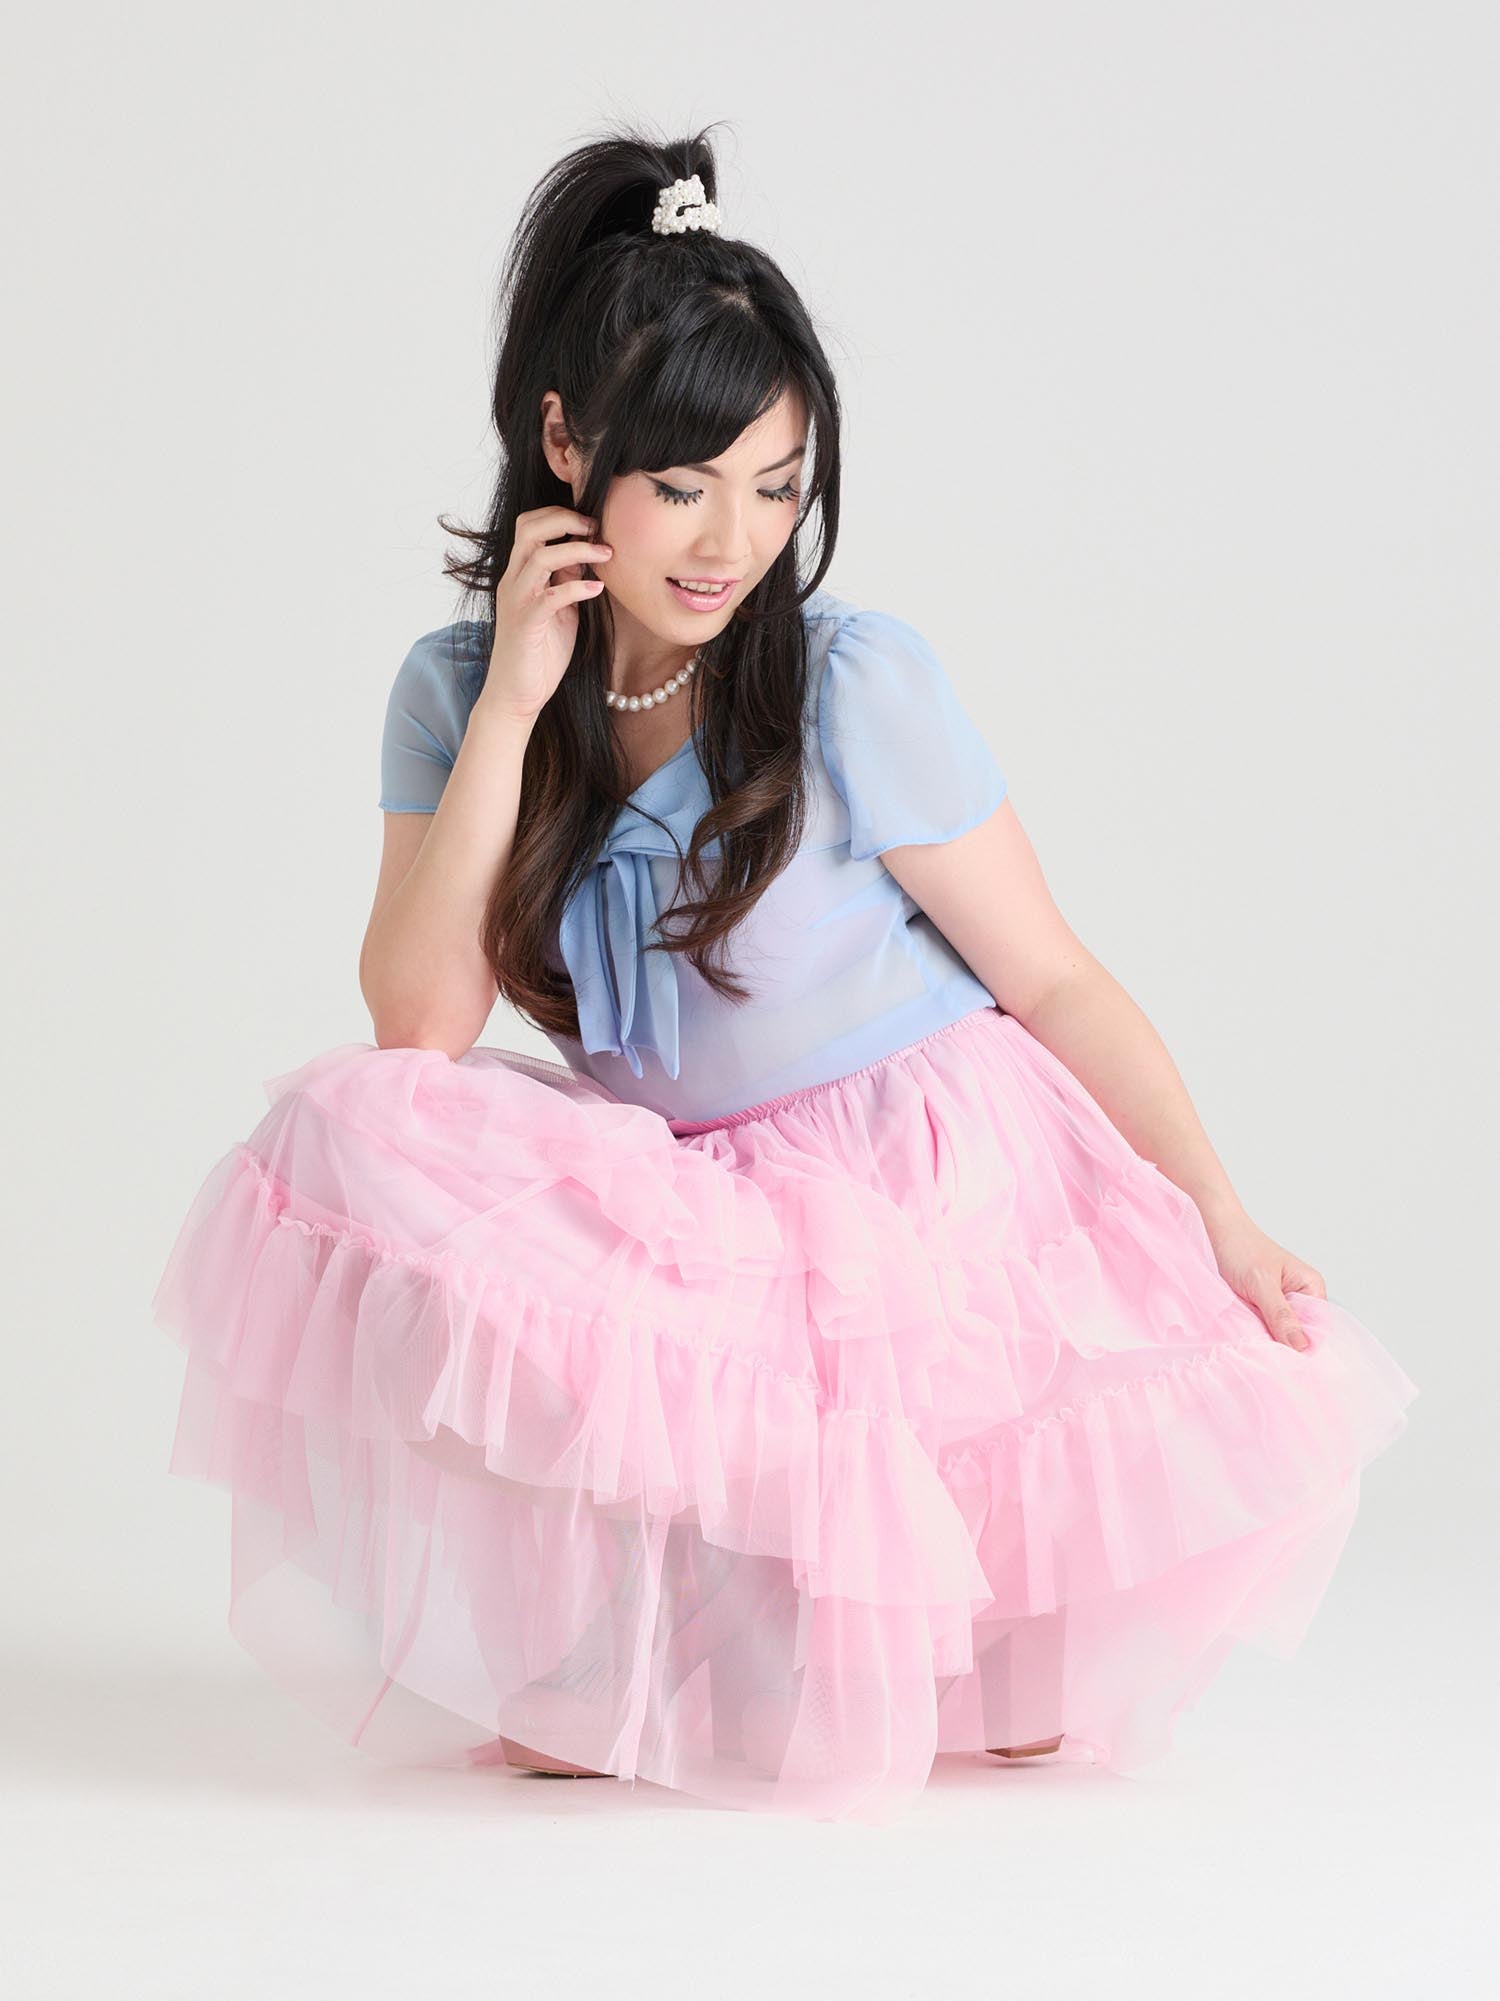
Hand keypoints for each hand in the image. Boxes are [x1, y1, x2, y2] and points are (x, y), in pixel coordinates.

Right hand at [478, 504, 612, 723]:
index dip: (560, 515)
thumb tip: (586, 557)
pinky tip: (597, 589)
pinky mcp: (526, 624)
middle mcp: (513, 582)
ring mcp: (517, 602)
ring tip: (606, 554)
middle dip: (565, 519)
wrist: (516, 696)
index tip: (593, 523)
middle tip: (597, 526)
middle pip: (529, 529)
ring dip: (578, 550)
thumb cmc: (540, 655)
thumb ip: (567, 582)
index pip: (530, 526)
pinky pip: (550, 596)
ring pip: (540, 558)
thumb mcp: (560, 611)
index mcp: (520, 576)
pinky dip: (577, 587)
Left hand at [1199, 1206, 1324, 1351]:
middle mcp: (1303, 1296)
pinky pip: (1268, 1326)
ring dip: (1269, 1339)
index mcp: (1312, 1287)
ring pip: (1282, 1332)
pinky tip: (1249, 1333)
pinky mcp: (1266, 1305)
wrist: (1218, 1231)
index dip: (1304, 1347)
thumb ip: (1281, 1316)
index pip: (1319, 1329)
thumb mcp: (1261, 1285)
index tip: (1286, 1362)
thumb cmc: (1241, 1249)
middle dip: (1285, 1344)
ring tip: (1254, 1343)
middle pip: (1300, 1333)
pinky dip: (1259, 1331)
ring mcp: (1284, 1302)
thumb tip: (1303, 1347)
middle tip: (1265, 1354)